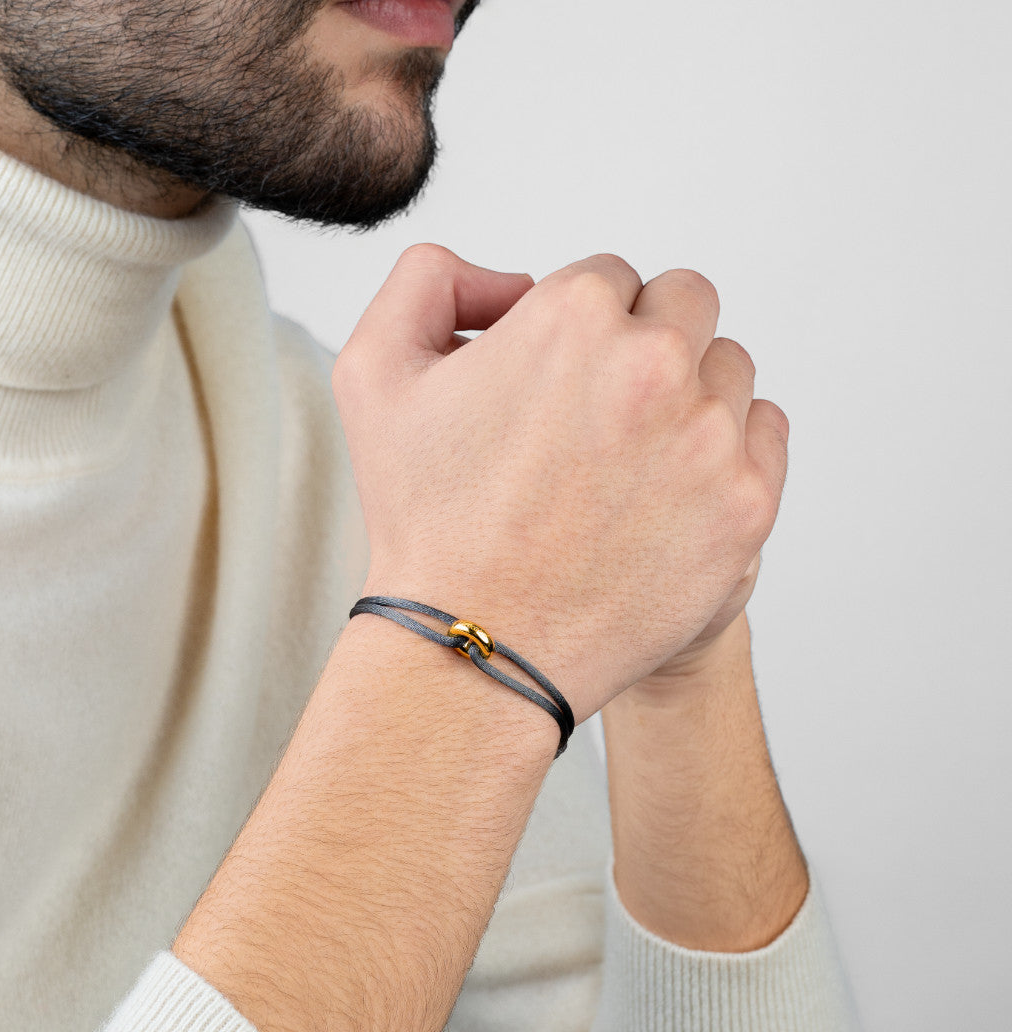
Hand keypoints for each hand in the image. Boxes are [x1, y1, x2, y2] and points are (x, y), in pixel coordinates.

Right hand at [333, 246, 788, 722]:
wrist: (477, 645)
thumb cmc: (424, 523)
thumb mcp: (372, 374)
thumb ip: (429, 281)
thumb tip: (513, 280)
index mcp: (574, 315)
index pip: (609, 280)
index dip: (575, 335)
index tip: (552, 392)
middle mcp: (654, 363)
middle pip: (684, 307)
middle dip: (643, 346)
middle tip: (597, 421)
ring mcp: (710, 437)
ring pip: (728, 370)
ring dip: (688, 398)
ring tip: (625, 468)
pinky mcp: (746, 505)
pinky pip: (765, 434)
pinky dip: (727, 452)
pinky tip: (668, 492)